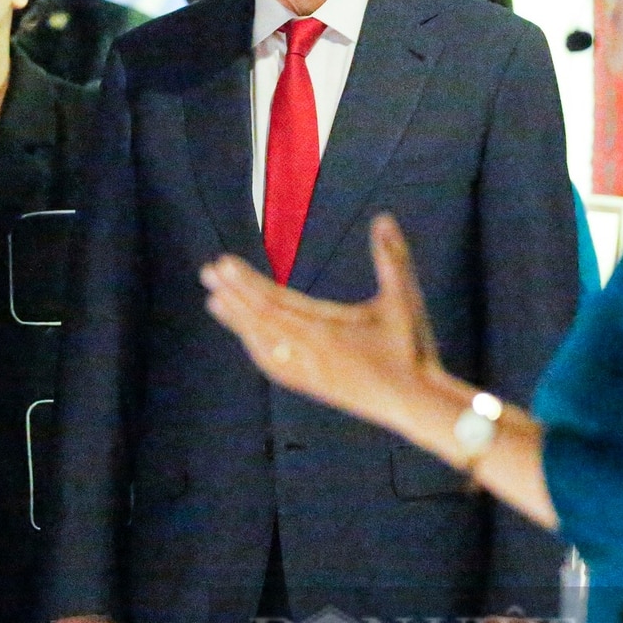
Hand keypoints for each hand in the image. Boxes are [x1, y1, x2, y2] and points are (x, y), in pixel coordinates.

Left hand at [201, 214, 439, 433]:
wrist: (416, 404)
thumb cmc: (412, 350)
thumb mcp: (404, 300)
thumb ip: (392, 258)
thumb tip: (383, 218)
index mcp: (324, 331)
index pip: (273, 301)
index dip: (245, 282)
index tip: (222, 264)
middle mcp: (307, 352)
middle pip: (259, 320)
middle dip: (232, 295)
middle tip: (207, 273)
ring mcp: (306, 372)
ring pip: (261, 344)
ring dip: (237, 321)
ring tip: (214, 301)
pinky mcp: (311, 385)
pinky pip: (273, 364)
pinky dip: (255, 346)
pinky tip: (247, 338)